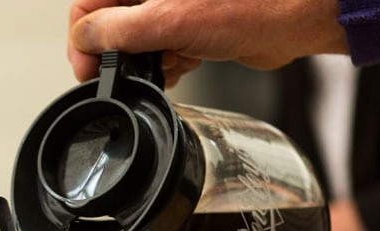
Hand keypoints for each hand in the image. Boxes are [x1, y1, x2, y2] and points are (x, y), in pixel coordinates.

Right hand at [68, 0, 349, 85]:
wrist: (296, 15)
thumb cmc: (247, 3)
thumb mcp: (166, 21)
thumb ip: (118, 30)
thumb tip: (85, 38)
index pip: (88, 5)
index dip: (83, 39)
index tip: (87, 68)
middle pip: (111, 23)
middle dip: (117, 53)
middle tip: (122, 75)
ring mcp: (173, 6)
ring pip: (137, 40)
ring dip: (144, 62)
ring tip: (163, 66)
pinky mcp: (192, 25)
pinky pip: (162, 48)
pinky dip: (166, 64)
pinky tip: (181, 65)